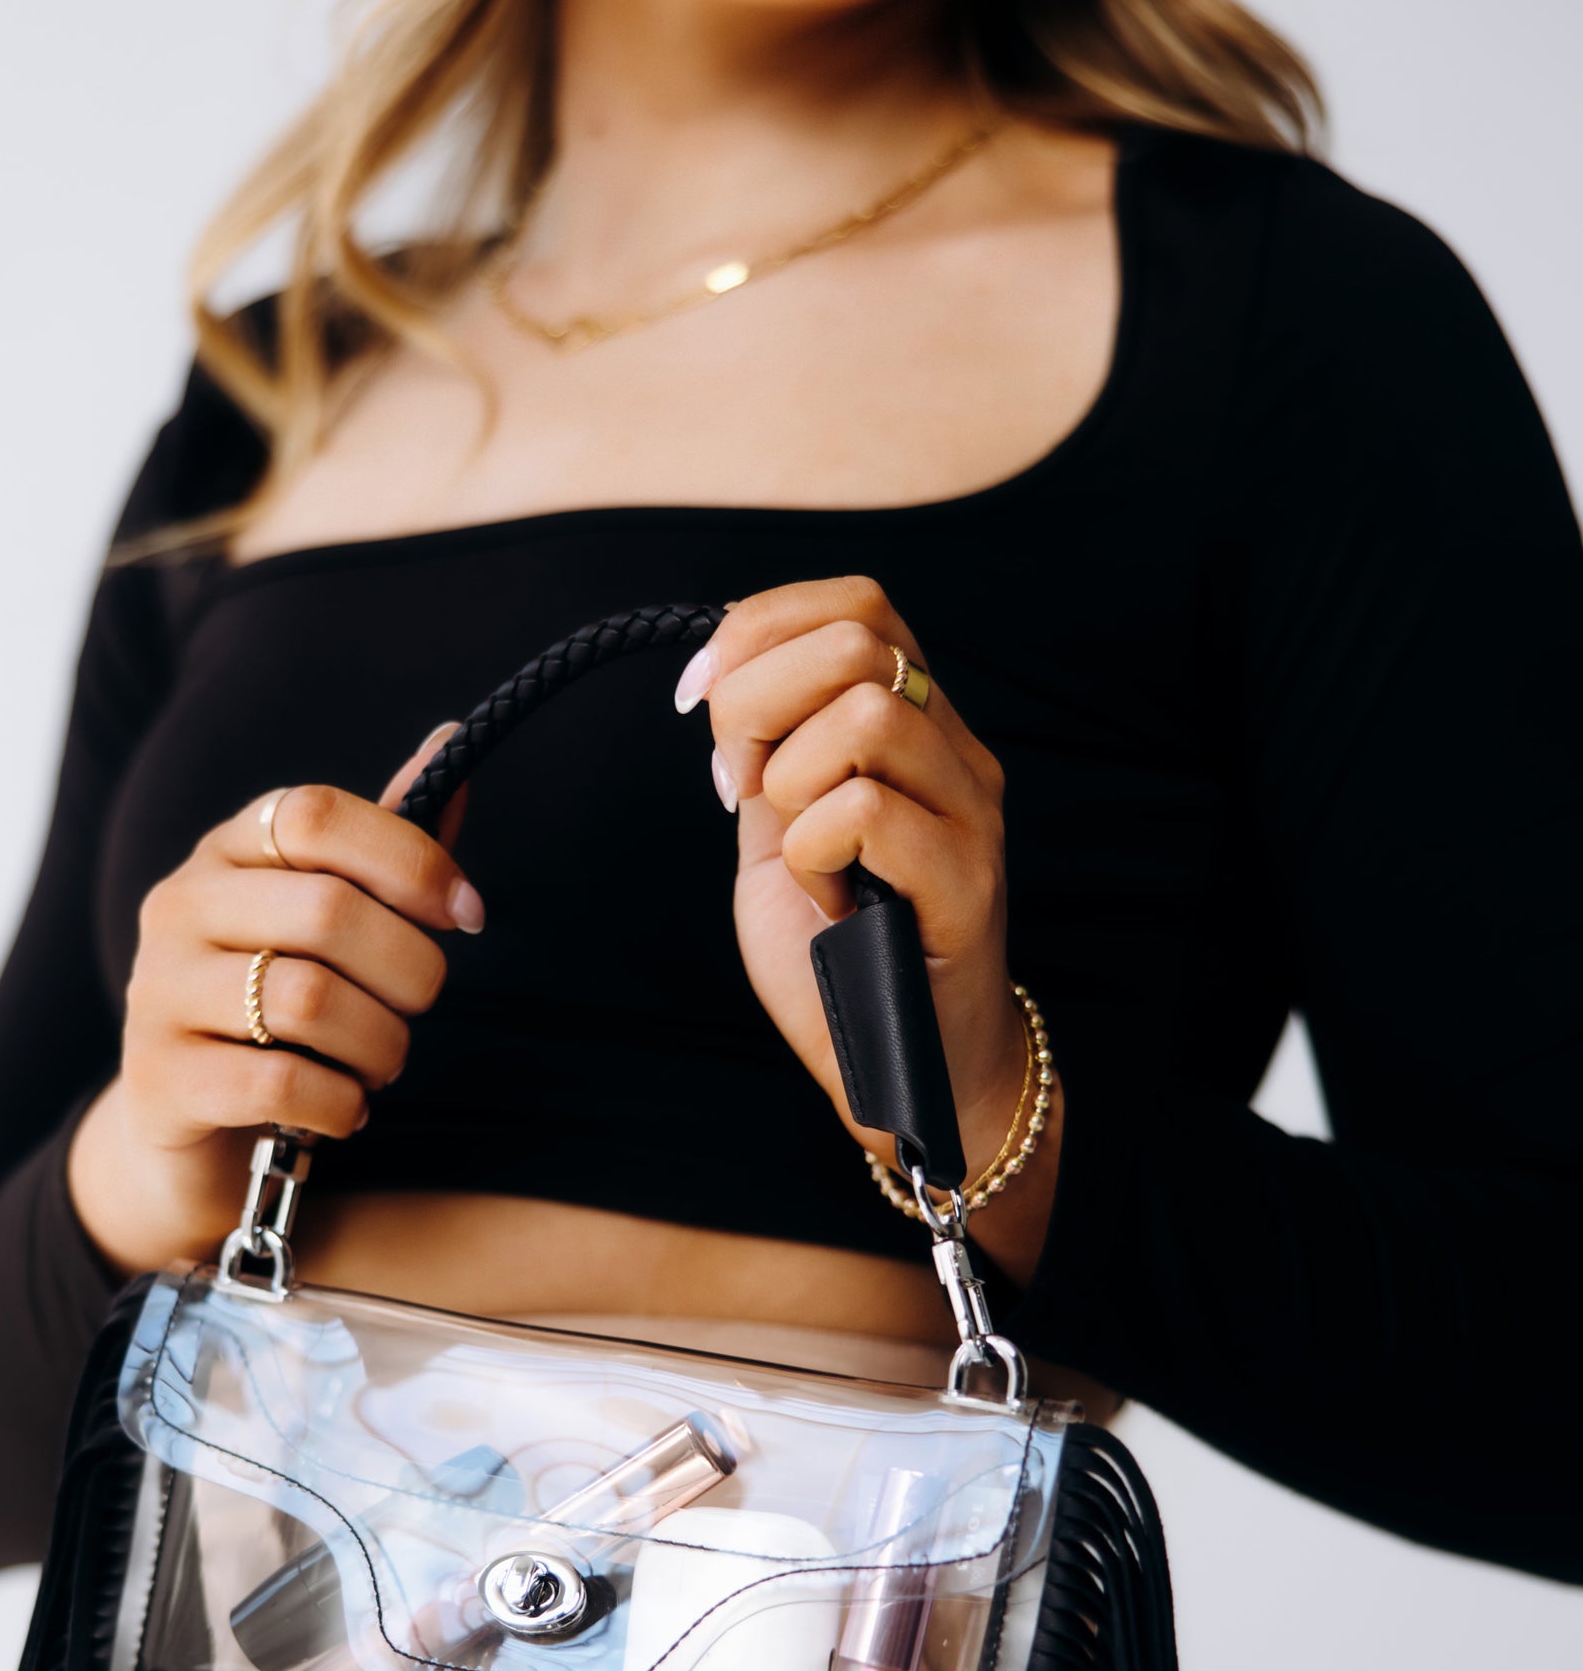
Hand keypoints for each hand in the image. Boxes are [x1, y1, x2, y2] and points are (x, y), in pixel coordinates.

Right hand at [67, 733, 477, 1273]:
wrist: (190, 1131)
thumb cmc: (281, 1012)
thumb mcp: (334, 922)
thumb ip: (389, 845)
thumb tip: (453, 735)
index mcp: (228, 852)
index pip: (316, 815)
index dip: (411, 859)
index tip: (468, 913)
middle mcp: (181, 907)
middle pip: (328, 912)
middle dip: (409, 972)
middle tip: (415, 1011)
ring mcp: (159, 992)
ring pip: (308, 1001)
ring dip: (380, 1046)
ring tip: (380, 1065)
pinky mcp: (160, 1079)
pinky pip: (280, 1085)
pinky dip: (340, 1104)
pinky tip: (345, 1111)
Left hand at [679, 575, 1056, 1279]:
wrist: (901, 1069)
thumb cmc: (840, 952)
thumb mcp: (782, 828)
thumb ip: (765, 750)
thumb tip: (715, 672)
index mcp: (917, 725)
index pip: (856, 602)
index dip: (759, 629)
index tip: (698, 702)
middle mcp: (958, 754)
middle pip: (856, 642)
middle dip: (757, 704)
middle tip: (740, 786)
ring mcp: (972, 817)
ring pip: (867, 714)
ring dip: (790, 777)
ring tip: (793, 846)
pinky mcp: (967, 886)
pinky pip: (866, 811)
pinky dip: (810, 846)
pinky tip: (821, 894)